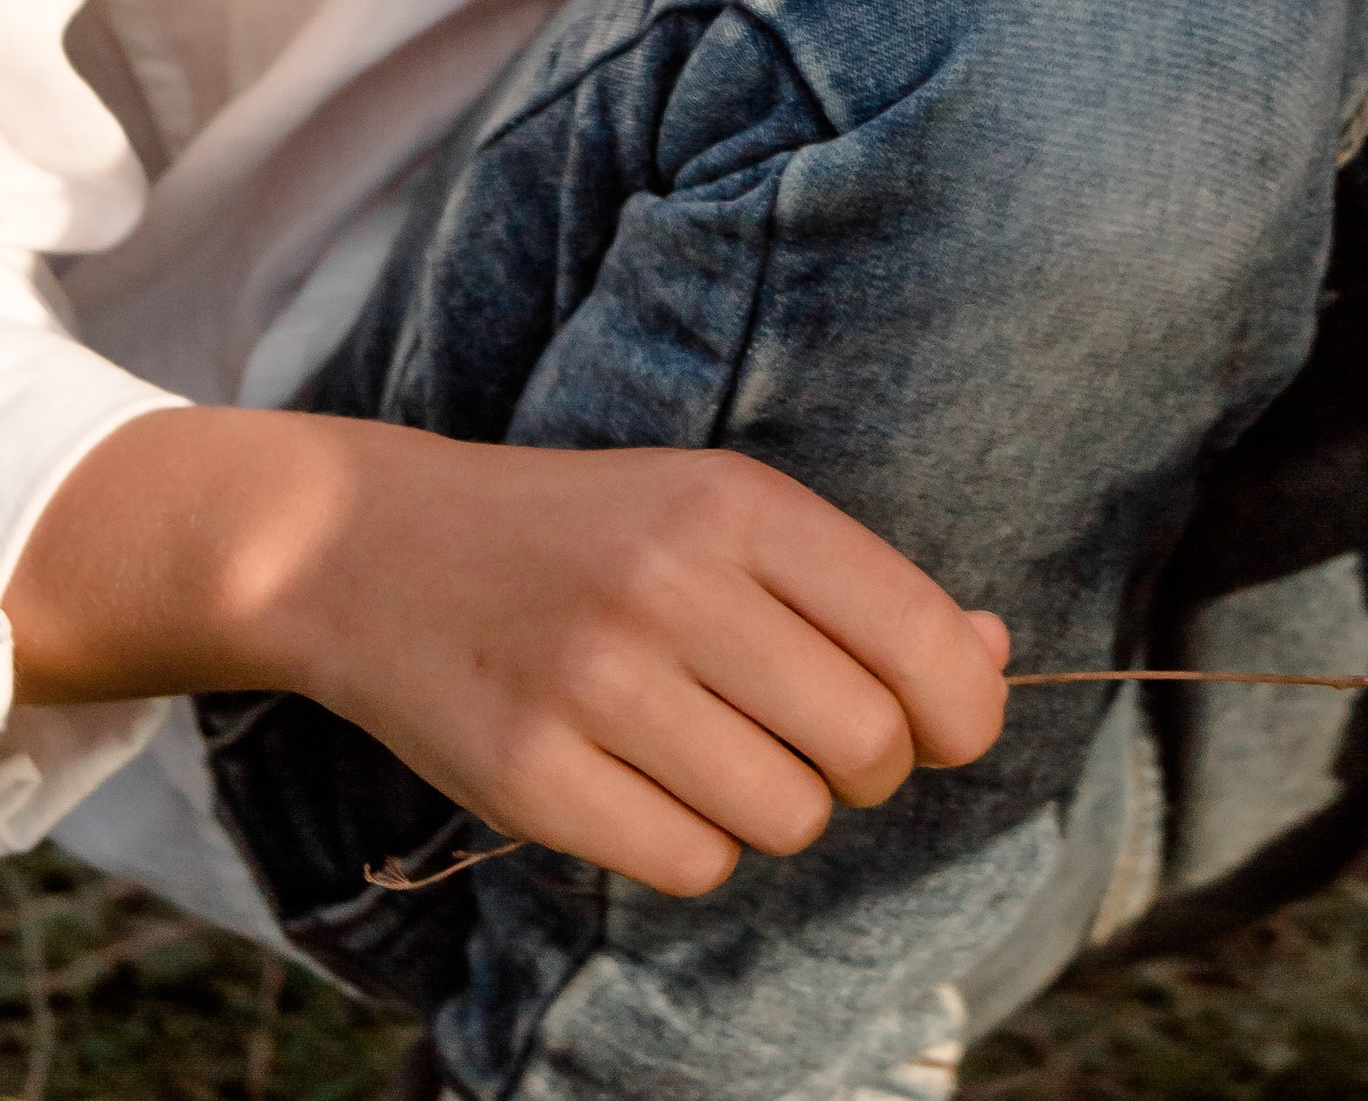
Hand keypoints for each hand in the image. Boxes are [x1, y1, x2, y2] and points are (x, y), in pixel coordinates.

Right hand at [8, 411, 1010, 897]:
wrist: (375, 545)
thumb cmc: (582, 531)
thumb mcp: (715, 509)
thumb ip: (856, 583)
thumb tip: (991, 653)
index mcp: (736, 502)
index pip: (922, 637)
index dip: (965, 706)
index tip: (947, 722)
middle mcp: (672, 581)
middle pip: (869, 744)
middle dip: (865, 766)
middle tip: (803, 734)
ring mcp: (597, 679)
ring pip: (787, 818)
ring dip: (770, 806)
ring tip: (704, 746)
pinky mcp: (532, 775)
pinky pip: (692, 865)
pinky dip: (690, 844)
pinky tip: (638, 783)